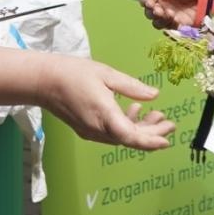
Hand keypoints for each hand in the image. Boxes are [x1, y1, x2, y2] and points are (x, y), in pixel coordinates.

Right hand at [44, 56, 172, 150]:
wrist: (43, 81)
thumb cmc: (74, 73)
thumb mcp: (106, 74)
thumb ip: (132, 86)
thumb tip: (154, 95)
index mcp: (104, 115)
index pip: (131, 137)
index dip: (151, 141)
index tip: (167, 140)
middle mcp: (98, 129)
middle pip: (130, 139)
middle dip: (152, 133)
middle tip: (169, 123)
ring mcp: (91, 132)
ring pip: (122, 136)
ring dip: (140, 129)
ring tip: (156, 115)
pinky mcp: (86, 129)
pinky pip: (112, 133)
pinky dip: (126, 125)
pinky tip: (133, 110)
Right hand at [141, 0, 201, 27]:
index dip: (146, 2)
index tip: (150, 3)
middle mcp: (161, 4)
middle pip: (149, 13)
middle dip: (152, 13)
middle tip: (159, 11)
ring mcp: (168, 15)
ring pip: (157, 23)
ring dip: (161, 20)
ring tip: (171, 14)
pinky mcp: (178, 22)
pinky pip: (171, 27)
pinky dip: (173, 25)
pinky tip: (178, 20)